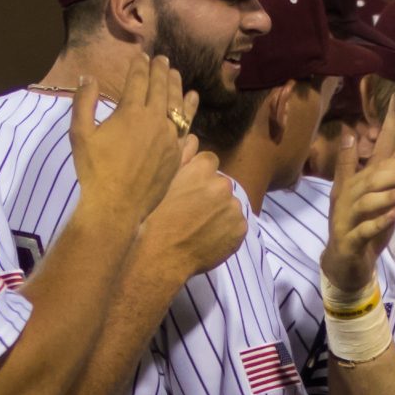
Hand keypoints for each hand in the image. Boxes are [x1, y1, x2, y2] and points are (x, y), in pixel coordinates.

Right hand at [69, 54, 196, 223]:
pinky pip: (187, 125)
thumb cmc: (95, 171)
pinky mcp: (177, 153)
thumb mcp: (80, 134)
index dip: (140, 66)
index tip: (141, 56)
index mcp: (131, 113)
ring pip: (177, 104)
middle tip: (161, 59)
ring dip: (176, 85)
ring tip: (174, 73)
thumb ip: (84, 102)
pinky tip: (191, 99)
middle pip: (160, 88)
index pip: (138, 80)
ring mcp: (169, 137)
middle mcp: (154, 121)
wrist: (117, 206)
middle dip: (160, 70)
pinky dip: (189, 109)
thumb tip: (89, 78)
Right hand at [138, 150, 245, 279]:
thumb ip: (180, 155)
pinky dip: (226, 231)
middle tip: (193, 212)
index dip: (199, 175)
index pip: (209, 161)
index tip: (190, 190)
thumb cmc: (154, 216)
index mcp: (203, 168)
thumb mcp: (162, 181)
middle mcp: (222, 184)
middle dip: (211, 194)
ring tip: (199, 228)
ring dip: (219, 213)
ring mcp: (233, 208)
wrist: (161, 255)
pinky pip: (236, 226)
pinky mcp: (240, 230)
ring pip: (229, 206)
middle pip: (221, 184)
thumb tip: (193, 139)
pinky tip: (208, 239)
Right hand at [322, 103, 394, 292]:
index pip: (376, 149)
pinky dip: (378, 224)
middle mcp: (350, 195)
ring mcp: (348, 218)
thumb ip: (388, 166)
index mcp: (358, 181)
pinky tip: (394, 217)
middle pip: (374, 177)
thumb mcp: (377, 195)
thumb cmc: (363, 225)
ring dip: (390, 195)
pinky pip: (364, 231)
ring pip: (369, 203)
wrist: (342, 263)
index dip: (388, 126)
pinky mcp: (350, 241)